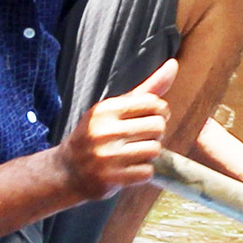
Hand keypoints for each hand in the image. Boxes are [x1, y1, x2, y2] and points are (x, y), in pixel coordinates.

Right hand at [57, 59, 175, 201]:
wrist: (67, 170)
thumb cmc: (97, 134)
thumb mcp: (116, 108)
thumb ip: (147, 88)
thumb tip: (174, 64)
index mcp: (106, 110)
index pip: (153, 103)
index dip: (160, 112)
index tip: (151, 118)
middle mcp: (105, 131)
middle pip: (158, 127)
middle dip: (156, 133)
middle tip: (142, 137)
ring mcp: (107, 156)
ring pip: (154, 149)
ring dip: (149, 153)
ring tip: (134, 153)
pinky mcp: (111, 178)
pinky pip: (146, 172)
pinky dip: (142, 171)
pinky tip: (128, 168)